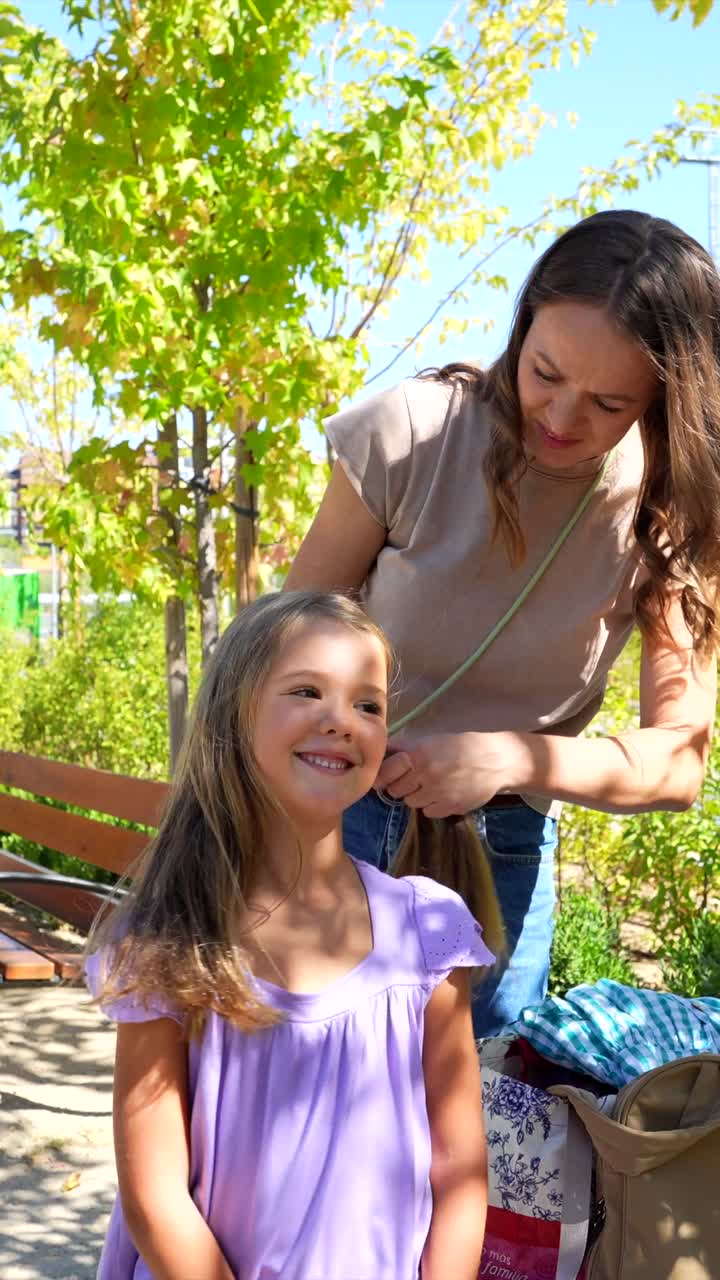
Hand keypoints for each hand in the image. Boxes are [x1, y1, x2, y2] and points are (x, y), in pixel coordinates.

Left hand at [375, 732, 522, 818]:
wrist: (495, 760)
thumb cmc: (461, 747)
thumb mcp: (432, 741)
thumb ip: (405, 747)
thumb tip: (381, 751)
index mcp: (418, 754)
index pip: (385, 773)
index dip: (384, 776)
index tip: (387, 776)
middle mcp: (426, 774)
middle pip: (396, 790)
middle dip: (402, 786)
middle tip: (415, 779)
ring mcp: (438, 793)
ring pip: (411, 803)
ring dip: (418, 796)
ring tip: (433, 785)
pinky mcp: (450, 807)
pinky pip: (428, 812)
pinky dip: (433, 806)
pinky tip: (444, 794)